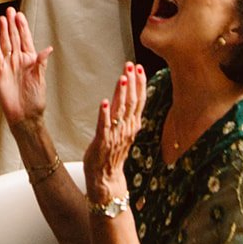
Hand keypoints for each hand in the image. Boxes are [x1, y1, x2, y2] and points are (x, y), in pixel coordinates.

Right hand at [0, 8, 51, 133]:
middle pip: (14, 38)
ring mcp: (8, 66)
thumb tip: (48, 49)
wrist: (25, 116)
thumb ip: (41, 63)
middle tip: (9, 11)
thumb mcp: (41, 80)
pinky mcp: (0, 73)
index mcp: (30, 60)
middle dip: (12, 24)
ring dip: (4, 32)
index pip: (25, 39)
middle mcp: (18, 61)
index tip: (20, 15)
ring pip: (5, 45)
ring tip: (2, 19)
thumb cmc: (35, 100)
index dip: (22, 27)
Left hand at [83, 62, 144, 203]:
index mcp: (133, 125)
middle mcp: (127, 129)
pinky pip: (104, 126)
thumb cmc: (113, 153)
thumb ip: (126, 113)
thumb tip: (130, 93)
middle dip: (132, 83)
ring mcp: (115, 135)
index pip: (140, 100)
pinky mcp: (102, 141)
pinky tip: (104, 102)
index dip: (140, 83)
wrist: (106, 177)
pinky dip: (104, 114)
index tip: (139, 68)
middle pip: (132, 102)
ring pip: (120, 111)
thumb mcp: (124, 131)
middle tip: (130, 66)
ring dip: (121, 94)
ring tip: (122, 78)